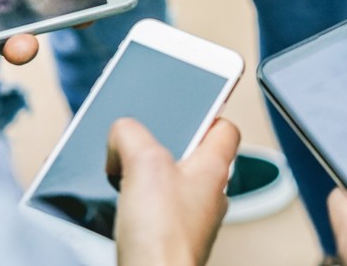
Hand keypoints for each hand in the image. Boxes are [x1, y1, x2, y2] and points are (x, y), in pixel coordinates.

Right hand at [108, 117, 239, 265]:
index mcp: (214, 167)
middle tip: (138, 143)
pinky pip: (157, 209)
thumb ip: (132, 134)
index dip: (206, 113)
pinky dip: (139, 203)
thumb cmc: (164, 237)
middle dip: (161, 146)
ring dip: (146, 176)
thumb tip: (122, 132)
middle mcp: (209, 193)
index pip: (225, 128)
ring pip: (171, 183)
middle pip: (191, 154)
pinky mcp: (171, 238)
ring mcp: (192, 218)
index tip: (186, 107)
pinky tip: (120, 206)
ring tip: (122, 174)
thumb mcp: (144, 163)